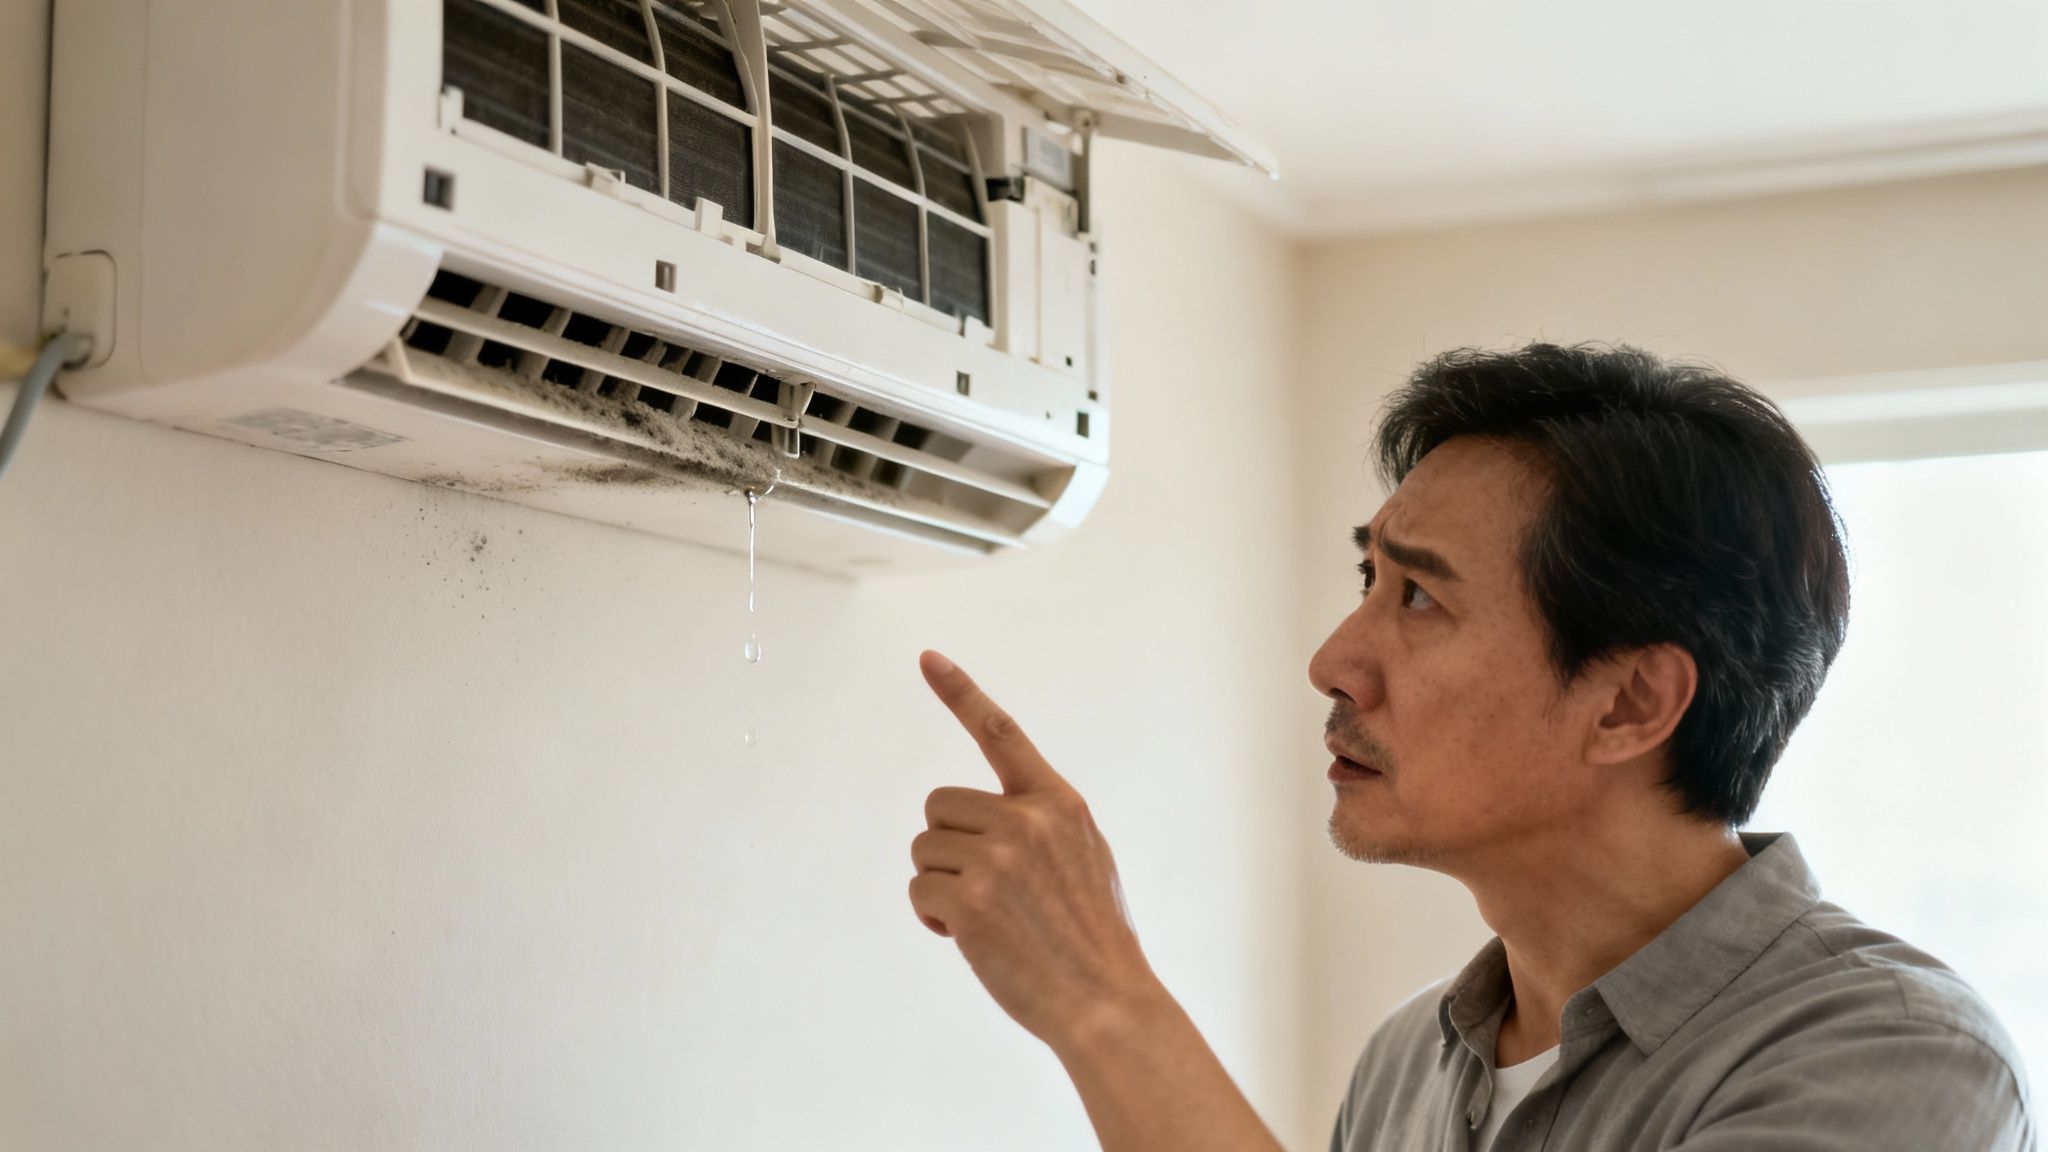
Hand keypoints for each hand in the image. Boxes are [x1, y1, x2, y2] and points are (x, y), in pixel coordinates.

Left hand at [907, 650, 1157, 1049]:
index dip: (960, 692)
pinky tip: (971, 940)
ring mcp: (997, 859)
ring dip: (939, 883)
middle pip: (938, 806)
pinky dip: (932, 917)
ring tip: (987, 918)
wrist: (1105, 1001)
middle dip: (948, 845)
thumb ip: (1041, 826)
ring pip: (924, 848)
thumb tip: (982, 819)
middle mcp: (1027, 820)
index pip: (1001, 733)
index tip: (927, 658)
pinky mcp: (969, 901)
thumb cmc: (1094, 939)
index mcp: (1058, 803)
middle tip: (985, 889)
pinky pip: (919, 889)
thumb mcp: (1086, 859)